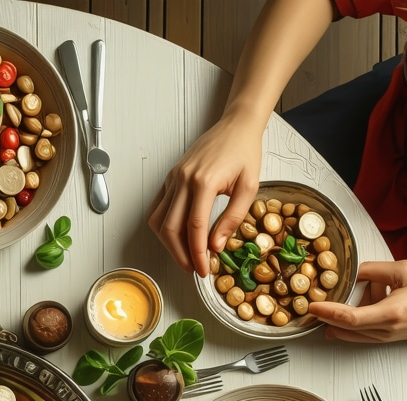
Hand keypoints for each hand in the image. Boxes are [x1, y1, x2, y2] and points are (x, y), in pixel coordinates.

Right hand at [147, 116, 263, 275]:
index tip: (204, 269)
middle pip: (171, 228)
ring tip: (184, 254)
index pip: (194, 227)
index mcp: (204, 182)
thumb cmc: (245, 152)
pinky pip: (157, 208)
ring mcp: (173, 179)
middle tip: (193, 268)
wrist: (235, 126)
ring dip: (168, 243)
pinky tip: (175, 236)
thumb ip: (232, 218)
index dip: (197, 253)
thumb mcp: (249, 187)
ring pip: (158, 221)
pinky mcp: (170, 178)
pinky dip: (162, 227)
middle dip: (180, 254)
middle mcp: (183, 180)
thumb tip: (216, 246)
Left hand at [311, 260, 406, 341]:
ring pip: (350, 334)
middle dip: (326, 318)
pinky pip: (360, 335)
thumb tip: (353, 272)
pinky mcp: (386, 339)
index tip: (312, 307)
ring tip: (329, 309)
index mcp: (390, 312)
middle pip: (344, 329)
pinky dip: (350, 325)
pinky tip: (347, 314)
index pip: (349, 317)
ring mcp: (385, 338)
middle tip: (313, 308)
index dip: (328, 312)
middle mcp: (385, 330)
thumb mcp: (404, 270)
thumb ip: (374, 270)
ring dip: (337, 322)